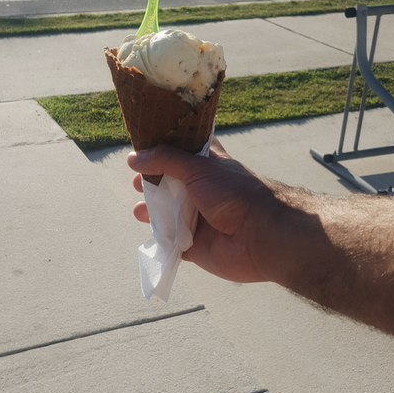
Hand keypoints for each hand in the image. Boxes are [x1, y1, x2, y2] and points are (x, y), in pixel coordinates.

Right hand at [127, 137, 281, 283]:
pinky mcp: (193, 245)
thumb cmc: (235, 194)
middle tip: (136, 181)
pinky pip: (169, 242)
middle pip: (169, 183)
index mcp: (208, 167)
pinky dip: (158, 237)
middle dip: (151, 182)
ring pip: (166, 213)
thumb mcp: (198, 167)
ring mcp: (197, 219)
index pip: (184, 152)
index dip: (164, 149)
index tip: (143, 147)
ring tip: (140, 210)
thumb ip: (165, 160)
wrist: (261, 237)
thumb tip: (132, 158)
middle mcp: (201, 191)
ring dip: (150, 210)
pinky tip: (147, 229)